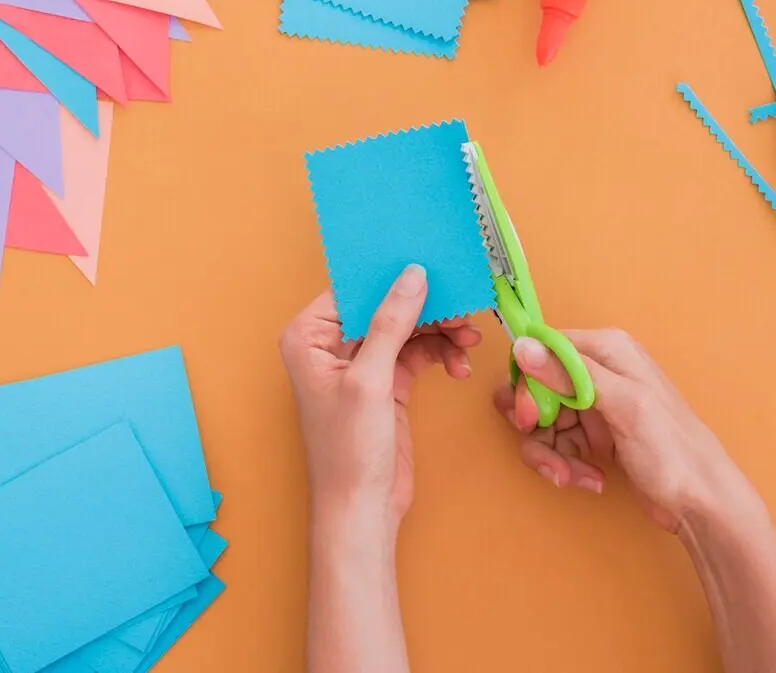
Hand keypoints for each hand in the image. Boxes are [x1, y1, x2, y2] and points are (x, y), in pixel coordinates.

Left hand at [280, 265, 480, 527]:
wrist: (362, 510)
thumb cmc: (347, 453)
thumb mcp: (370, 380)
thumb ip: (391, 323)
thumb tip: (412, 275)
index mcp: (307, 336)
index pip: (354, 288)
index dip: (392, 277)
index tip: (430, 265)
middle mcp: (329, 345)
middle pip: (385, 305)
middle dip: (426, 306)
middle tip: (462, 306)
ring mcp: (359, 364)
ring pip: (407, 327)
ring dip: (440, 331)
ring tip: (469, 338)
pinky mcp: (385, 382)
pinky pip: (417, 352)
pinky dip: (441, 354)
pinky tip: (459, 365)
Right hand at [493, 329, 756, 532]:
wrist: (700, 502)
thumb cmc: (671, 451)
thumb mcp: (624, 407)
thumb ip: (572, 374)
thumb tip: (522, 346)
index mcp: (607, 349)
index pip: (542, 351)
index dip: (528, 385)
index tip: (528, 419)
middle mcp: (598, 370)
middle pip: (537, 389)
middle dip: (535, 429)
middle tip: (549, 458)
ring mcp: (595, 403)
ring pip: (543, 421)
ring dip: (551, 454)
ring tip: (571, 477)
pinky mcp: (594, 433)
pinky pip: (558, 442)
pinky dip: (566, 464)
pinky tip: (590, 479)